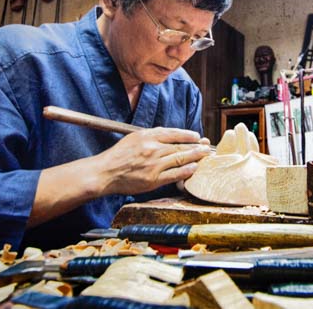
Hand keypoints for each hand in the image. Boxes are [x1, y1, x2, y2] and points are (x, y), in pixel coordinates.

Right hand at [95, 127, 211, 194]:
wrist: (105, 172)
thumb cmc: (119, 155)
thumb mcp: (134, 137)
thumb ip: (152, 135)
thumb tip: (170, 134)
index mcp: (148, 136)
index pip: (174, 133)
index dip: (188, 135)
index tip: (197, 136)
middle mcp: (153, 149)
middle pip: (180, 146)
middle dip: (197, 146)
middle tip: (208, 146)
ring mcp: (154, 165)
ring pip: (180, 159)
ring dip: (196, 157)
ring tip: (205, 156)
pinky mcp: (153, 180)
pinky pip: (174, 174)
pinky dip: (186, 171)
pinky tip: (194, 168)